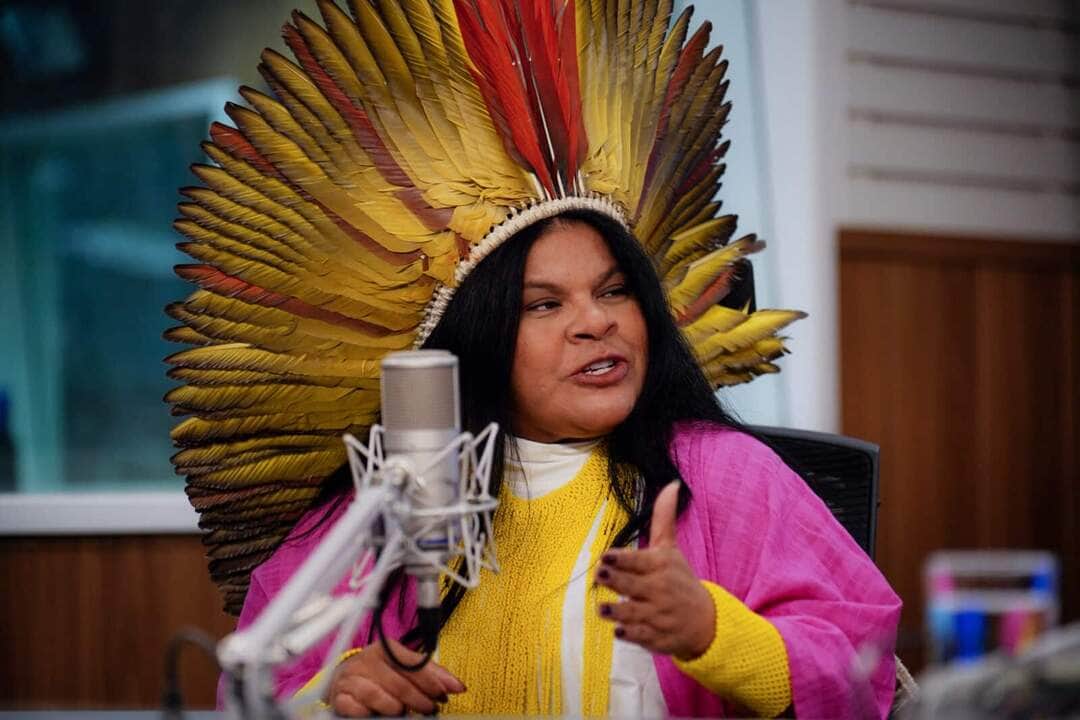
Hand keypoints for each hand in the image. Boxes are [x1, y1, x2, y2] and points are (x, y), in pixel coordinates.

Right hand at [327, 637, 465, 716]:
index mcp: (385, 649)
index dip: (431, 681)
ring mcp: (351, 678)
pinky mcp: (340, 697)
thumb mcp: (403, 668)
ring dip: (395, 707)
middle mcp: (367, 660)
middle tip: (430, 709)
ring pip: (377, 695)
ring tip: (405, 713)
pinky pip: (355, 708)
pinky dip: (369, 713)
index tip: (445, 694)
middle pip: (398, 682)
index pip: (412, 664)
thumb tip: (457, 686)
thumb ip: (429, 674)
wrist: (345, 681)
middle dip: (419, 699)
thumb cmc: (380, 674)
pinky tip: (379, 715)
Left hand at [594, 480, 715, 659]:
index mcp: (662, 566)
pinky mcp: (657, 636)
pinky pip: (641, 635)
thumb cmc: (680, 579)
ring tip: (602, 608)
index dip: (622, 559)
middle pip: (633, 585)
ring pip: (634, 612)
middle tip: (600, 574)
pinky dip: (631, 634)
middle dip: (616, 581)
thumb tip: (671, 484)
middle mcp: (660, 590)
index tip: (606, 556)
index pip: (638, 561)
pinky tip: (619, 631)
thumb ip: (664, 518)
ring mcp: (659, 615)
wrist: (705, 620)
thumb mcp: (671, 549)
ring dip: (618, 611)